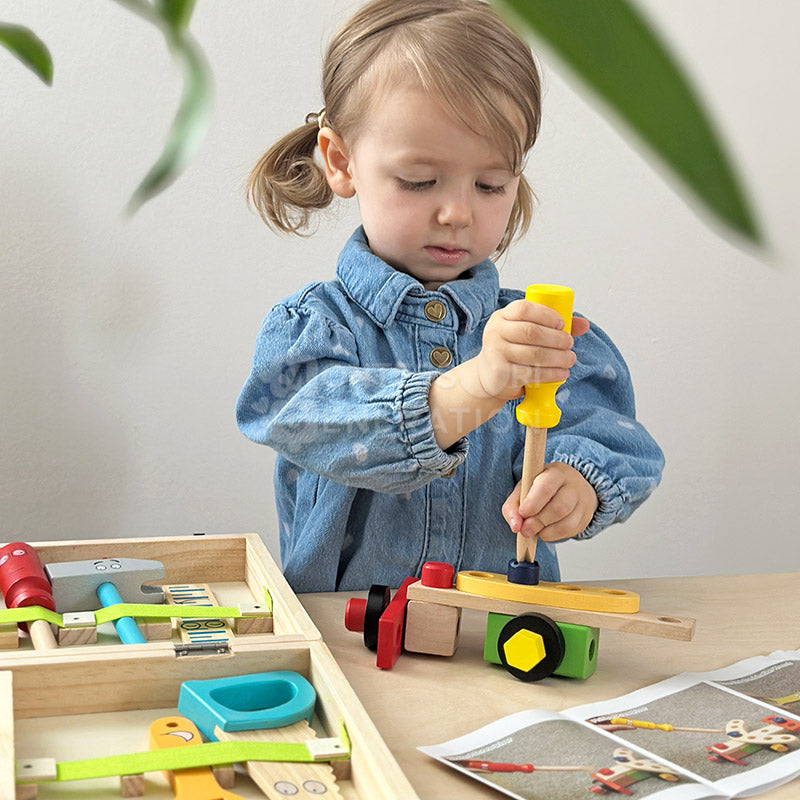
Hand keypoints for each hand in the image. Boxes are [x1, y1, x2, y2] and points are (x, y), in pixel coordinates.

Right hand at [472, 300, 588, 400]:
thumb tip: (584, 324)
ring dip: (558, 357)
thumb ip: (553, 327)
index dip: (546, 315)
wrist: (488, 376)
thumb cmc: (511, 351)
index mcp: (502, 316)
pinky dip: (551, 374)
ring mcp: (496, 352)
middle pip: (531, 331)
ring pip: (534, 353)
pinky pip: (530, 372)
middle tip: (570, 344)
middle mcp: (496, 331)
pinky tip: (562, 373)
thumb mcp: (526, 334)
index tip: (562, 324)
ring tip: (570, 359)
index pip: (524, 309)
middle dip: (556, 338)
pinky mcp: (500, 373)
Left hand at [502, 462, 597, 541]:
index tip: (522, 513)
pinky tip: (545, 531)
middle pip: (558, 507)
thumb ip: (513, 505)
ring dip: (545, 531)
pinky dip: (553, 535)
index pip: (545, 487)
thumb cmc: (542, 487)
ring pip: (566, 523)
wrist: (569, 487)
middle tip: (525, 529)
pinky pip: (570, 532)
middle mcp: (572, 485)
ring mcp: (582, 502)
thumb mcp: (524, 488)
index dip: (532, 504)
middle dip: (538, 522)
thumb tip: (515, 526)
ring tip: (534, 530)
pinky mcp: (585, 517)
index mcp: (555, 473)